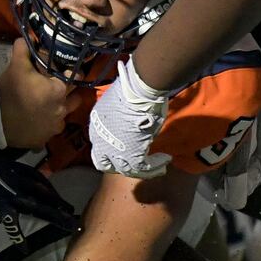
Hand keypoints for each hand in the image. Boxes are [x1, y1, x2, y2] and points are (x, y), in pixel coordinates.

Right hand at [0, 41, 75, 149]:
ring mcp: (56, 125)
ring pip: (66, 114)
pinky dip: (49, 124)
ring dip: (62, 108)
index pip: (75, 78)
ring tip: (50, 104)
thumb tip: (25, 39)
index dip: (71, 73)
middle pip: (75, 97)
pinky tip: (39, 120)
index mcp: (59, 90)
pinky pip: (54, 129)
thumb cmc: (10, 92)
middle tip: (57, 87)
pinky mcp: (46, 138)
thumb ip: (23, 50)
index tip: (64, 72)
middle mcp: (63, 108)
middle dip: (69, 92)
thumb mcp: (15, 67)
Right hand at [0, 150, 80, 241]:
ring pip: (38, 207)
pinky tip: (26, 248)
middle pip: (43, 193)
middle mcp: (14, 180)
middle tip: (72, 213)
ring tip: (69, 226)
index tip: (57, 196)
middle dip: (58, 203)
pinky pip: (12, 226)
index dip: (49, 188)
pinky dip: (18, 238)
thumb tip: (1, 169)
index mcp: (10, 167)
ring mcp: (8, 194)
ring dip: (54, 217)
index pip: (37, 178)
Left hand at [88, 58, 171, 178]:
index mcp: (96, 125)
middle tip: (134, 165)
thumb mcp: (118, 104)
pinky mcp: (131, 156)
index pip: (99, 144)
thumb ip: (121, 116)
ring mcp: (114, 150)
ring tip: (159, 166)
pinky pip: (144, 168)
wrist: (137, 92)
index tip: (126, 146)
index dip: (111, 148)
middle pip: (104, 163)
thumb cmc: (130, 90)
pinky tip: (165, 160)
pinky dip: (156, 166)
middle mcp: (100, 140)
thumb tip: (131, 119)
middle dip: (118, 166)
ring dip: (143, 169)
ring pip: (126, 169)